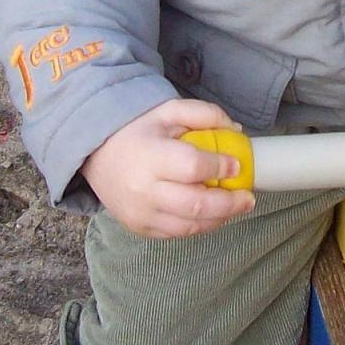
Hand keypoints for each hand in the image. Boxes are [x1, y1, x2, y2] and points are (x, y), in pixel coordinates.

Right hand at [79, 98, 255, 238]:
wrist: (95, 154)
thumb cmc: (137, 131)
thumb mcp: (168, 110)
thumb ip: (204, 114)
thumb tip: (236, 130)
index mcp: (150, 157)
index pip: (193, 168)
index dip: (220, 168)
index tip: (237, 165)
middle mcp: (143, 190)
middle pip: (196, 205)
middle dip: (230, 203)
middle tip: (249, 198)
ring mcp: (140, 214)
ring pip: (190, 226)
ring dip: (220, 219)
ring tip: (235, 207)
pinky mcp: (139, 228)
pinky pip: (177, 234)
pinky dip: (200, 227)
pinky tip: (213, 215)